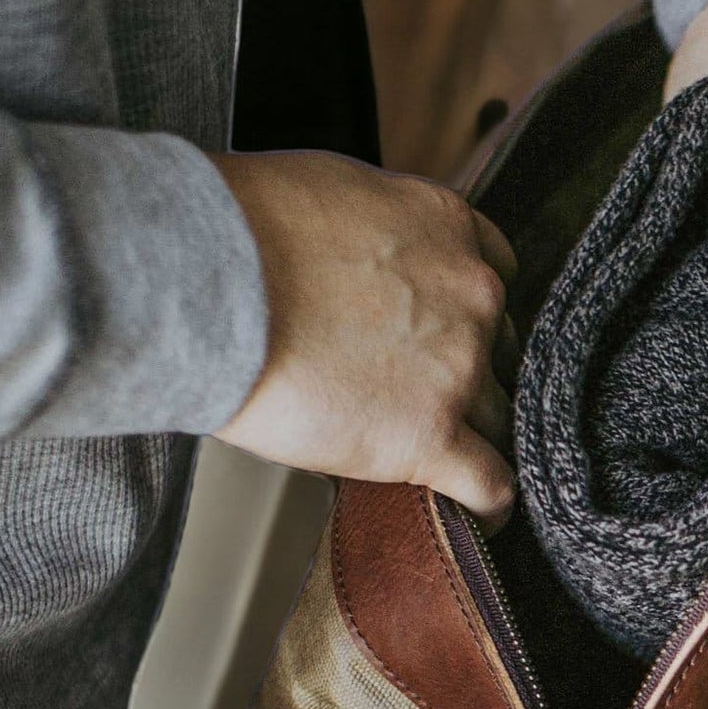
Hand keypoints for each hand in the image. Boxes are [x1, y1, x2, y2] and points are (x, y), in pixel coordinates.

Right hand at [210, 150, 519, 525]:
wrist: (209, 281)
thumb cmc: (240, 229)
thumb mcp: (334, 191)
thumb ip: (376, 231)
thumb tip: (361, 260)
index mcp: (448, 228)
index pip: (494, 279)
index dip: (468, 317)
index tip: (446, 338)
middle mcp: (471, 296)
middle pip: (497, 352)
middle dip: (463, 373)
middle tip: (414, 394)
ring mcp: (458, 371)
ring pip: (498, 417)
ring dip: (472, 436)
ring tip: (440, 459)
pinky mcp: (432, 437)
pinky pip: (491, 484)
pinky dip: (490, 506)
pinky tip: (480, 517)